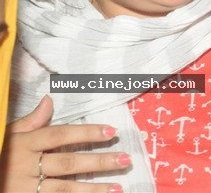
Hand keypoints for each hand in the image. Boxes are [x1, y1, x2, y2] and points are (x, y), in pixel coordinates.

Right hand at [2, 95, 129, 191]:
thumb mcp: (7, 136)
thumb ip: (30, 122)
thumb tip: (49, 100)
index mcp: (23, 145)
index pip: (59, 136)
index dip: (86, 132)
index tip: (112, 131)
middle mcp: (25, 168)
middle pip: (68, 163)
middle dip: (99, 162)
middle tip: (126, 159)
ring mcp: (24, 190)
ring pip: (64, 190)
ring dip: (93, 190)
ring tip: (118, 188)